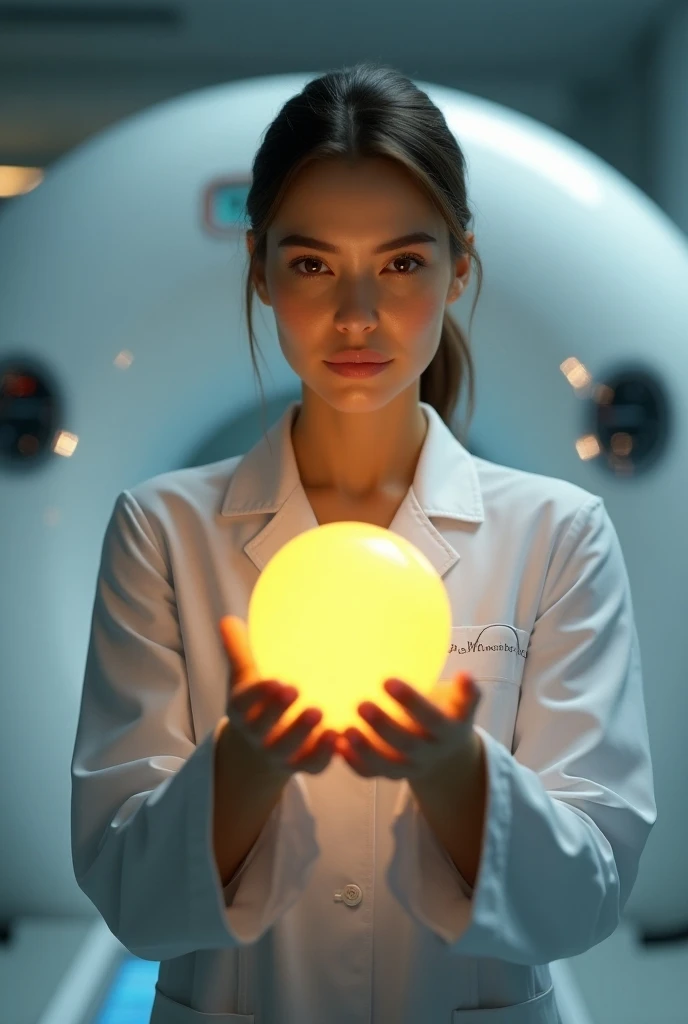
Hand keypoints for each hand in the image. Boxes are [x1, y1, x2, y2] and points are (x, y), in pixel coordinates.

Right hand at [220, 615, 338, 776]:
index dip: (258, 693)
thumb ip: (240, 648)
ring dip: (303, 732)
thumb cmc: (258, 698)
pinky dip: (325, 754)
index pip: (243, 703)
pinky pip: (313, 765)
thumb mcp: (245, 674)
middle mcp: (257, 735)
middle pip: (263, 727)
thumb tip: (227, 620)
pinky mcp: (302, 765)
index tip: (275, 679)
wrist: (261, 744)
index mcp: (241, 709)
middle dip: (278, 710)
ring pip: (288, 748)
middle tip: (296, 690)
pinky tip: (341, 736)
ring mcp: (279, 753)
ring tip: (321, 712)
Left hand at [335, 672, 480, 780]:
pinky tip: (336, 744)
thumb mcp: (461, 702)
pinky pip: (371, 773)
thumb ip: (465, 692)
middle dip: (383, 725)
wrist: (447, 750)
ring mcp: (410, 767)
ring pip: (387, 763)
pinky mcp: (390, 774)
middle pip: (407, 744)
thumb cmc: (448, 710)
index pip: (432, 719)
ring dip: (365, 748)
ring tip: (345, 729)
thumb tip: (465, 676)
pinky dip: (353, 762)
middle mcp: (430, 753)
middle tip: (361, 704)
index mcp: (450, 731)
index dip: (411, 702)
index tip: (387, 680)